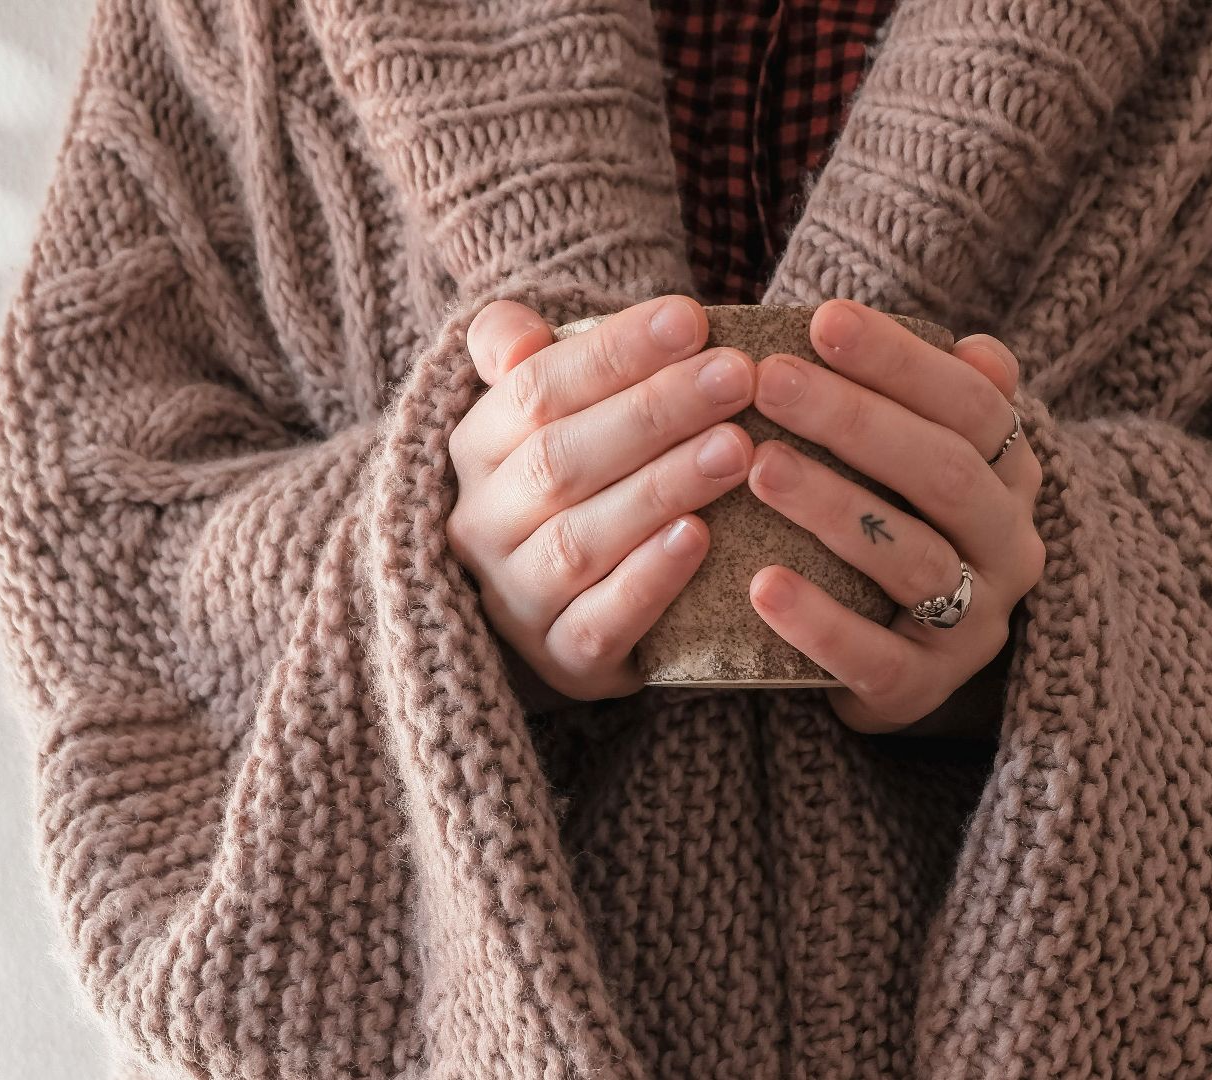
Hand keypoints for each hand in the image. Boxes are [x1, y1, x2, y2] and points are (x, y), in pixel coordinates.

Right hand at [446, 294, 757, 704]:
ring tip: (737, 448)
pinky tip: (702, 537)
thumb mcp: (538, 410)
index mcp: (475, 449)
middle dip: (654, 412)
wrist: (559, 608)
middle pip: (561, 459)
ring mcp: (517, 598)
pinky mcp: (563, 659)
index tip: (691, 319)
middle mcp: (482, 525)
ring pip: (582, 539)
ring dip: (662, 488)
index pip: (534, 390)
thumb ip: (518, 352)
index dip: (614, 353)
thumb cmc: (570, 480)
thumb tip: (517, 335)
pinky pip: (600, 621)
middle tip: (736, 376)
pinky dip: (650, 580)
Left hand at [744, 299, 1045, 733]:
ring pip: (914, 559)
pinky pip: (874, 657)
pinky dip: (818, 623)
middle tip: (770, 380)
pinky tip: (761, 586)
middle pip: (945, 474)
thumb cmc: (895, 527)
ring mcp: (972, 624)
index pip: (974, 405)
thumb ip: (935, 401)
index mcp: (1011, 478)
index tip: (822, 320)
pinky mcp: (922, 688)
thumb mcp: (921, 463)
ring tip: (759, 467)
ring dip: (834, 508)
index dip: (902, 361)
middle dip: (856, 420)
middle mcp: (1009, 547)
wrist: (894, 662)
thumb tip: (976, 347)